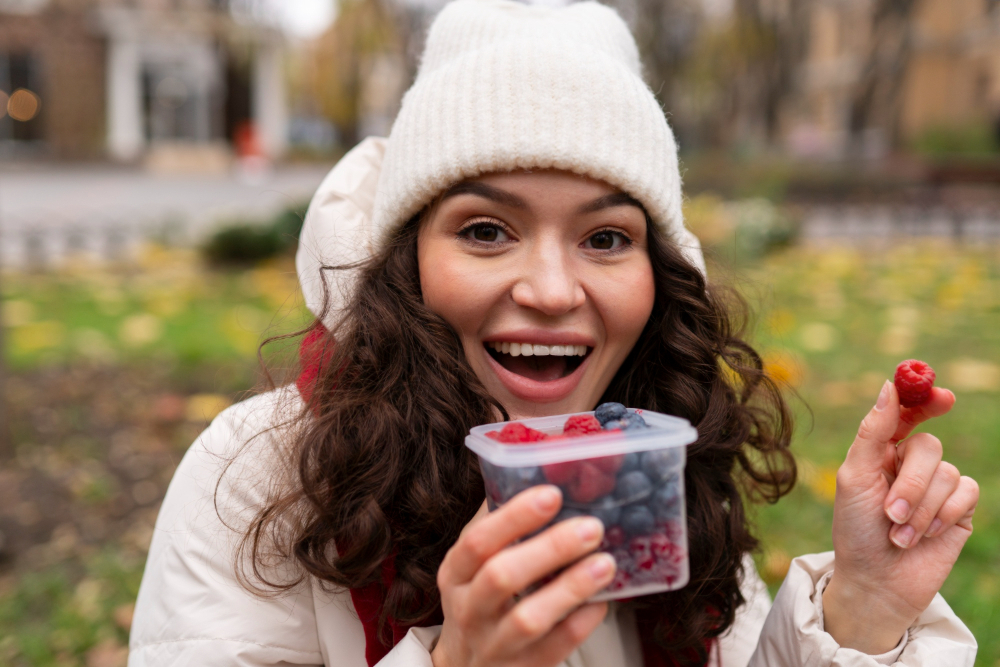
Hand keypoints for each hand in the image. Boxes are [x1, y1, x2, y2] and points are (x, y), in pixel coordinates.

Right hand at [432, 485, 615, 666]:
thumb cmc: (479, 600)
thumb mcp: (473, 565)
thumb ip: (499, 527)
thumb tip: (538, 474)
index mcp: (456, 572)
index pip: (477, 542)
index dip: (514, 517)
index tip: (552, 494)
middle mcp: (469, 608)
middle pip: (501, 576)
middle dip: (550, 549)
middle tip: (592, 526)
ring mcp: (494, 644)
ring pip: (529, 618)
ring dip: (570, 587)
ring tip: (605, 562)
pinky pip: (554, 648)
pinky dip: (580, 623)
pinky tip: (601, 602)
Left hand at [823, 381, 978, 653]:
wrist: (876, 581)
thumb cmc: (855, 529)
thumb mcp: (854, 477)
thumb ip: (872, 432)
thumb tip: (888, 386)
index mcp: (881, 451)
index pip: (906, 415)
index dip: (924, 401)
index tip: (943, 397)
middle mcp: (910, 465)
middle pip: (928, 446)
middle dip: (910, 483)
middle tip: (890, 513)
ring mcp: (937, 487)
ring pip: (947, 473)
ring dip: (921, 509)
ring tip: (900, 534)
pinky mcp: (959, 510)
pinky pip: (966, 492)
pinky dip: (944, 515)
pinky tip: (927, 536)